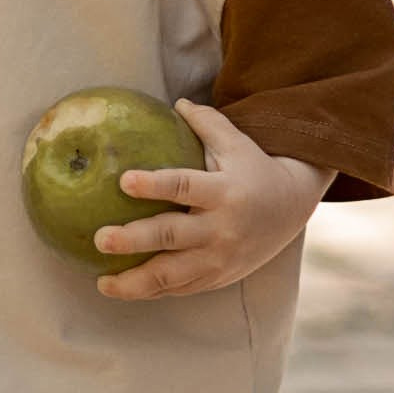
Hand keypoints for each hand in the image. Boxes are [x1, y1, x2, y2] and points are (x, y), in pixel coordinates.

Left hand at [94, 99, 331, 302]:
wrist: (292, 208)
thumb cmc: (255, 170)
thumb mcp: (237, 143)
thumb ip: (207, 123)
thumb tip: (176, 101)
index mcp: (224, 192)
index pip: (184, 187)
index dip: (154, 185)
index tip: (124, 181)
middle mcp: (222, 228)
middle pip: (172, 236)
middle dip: (134, 240)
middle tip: (101, 238)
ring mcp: (220, 258)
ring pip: (172, 275)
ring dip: (135, 281)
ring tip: (102, 282)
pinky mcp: (217, 277)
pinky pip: (180, 289)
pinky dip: (151, 291)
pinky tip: (122, 288)